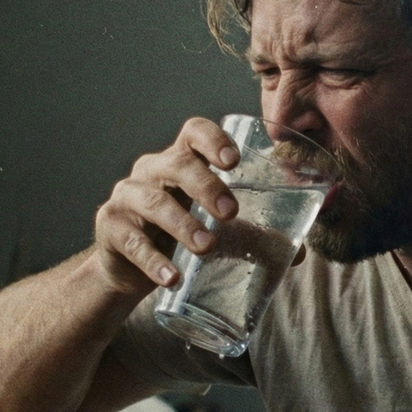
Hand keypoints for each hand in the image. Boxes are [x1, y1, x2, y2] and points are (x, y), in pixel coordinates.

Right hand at [92, 117, 241, 296]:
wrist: (129, 268)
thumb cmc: (178, 235)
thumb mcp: (215, 229)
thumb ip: (253, 236)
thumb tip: (301, 255)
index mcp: (181, 161)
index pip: (194, 132)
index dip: (213, 139)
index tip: (233, 161)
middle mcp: (151, 171)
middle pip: (177, 164)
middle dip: (206, 185)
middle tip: (230, 212)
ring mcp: (127, 196)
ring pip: (153, 201)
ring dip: (182, 224)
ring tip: (206, 247)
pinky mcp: (110, 228)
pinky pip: (132, 242)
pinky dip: (153, 262)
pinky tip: (172, 278)